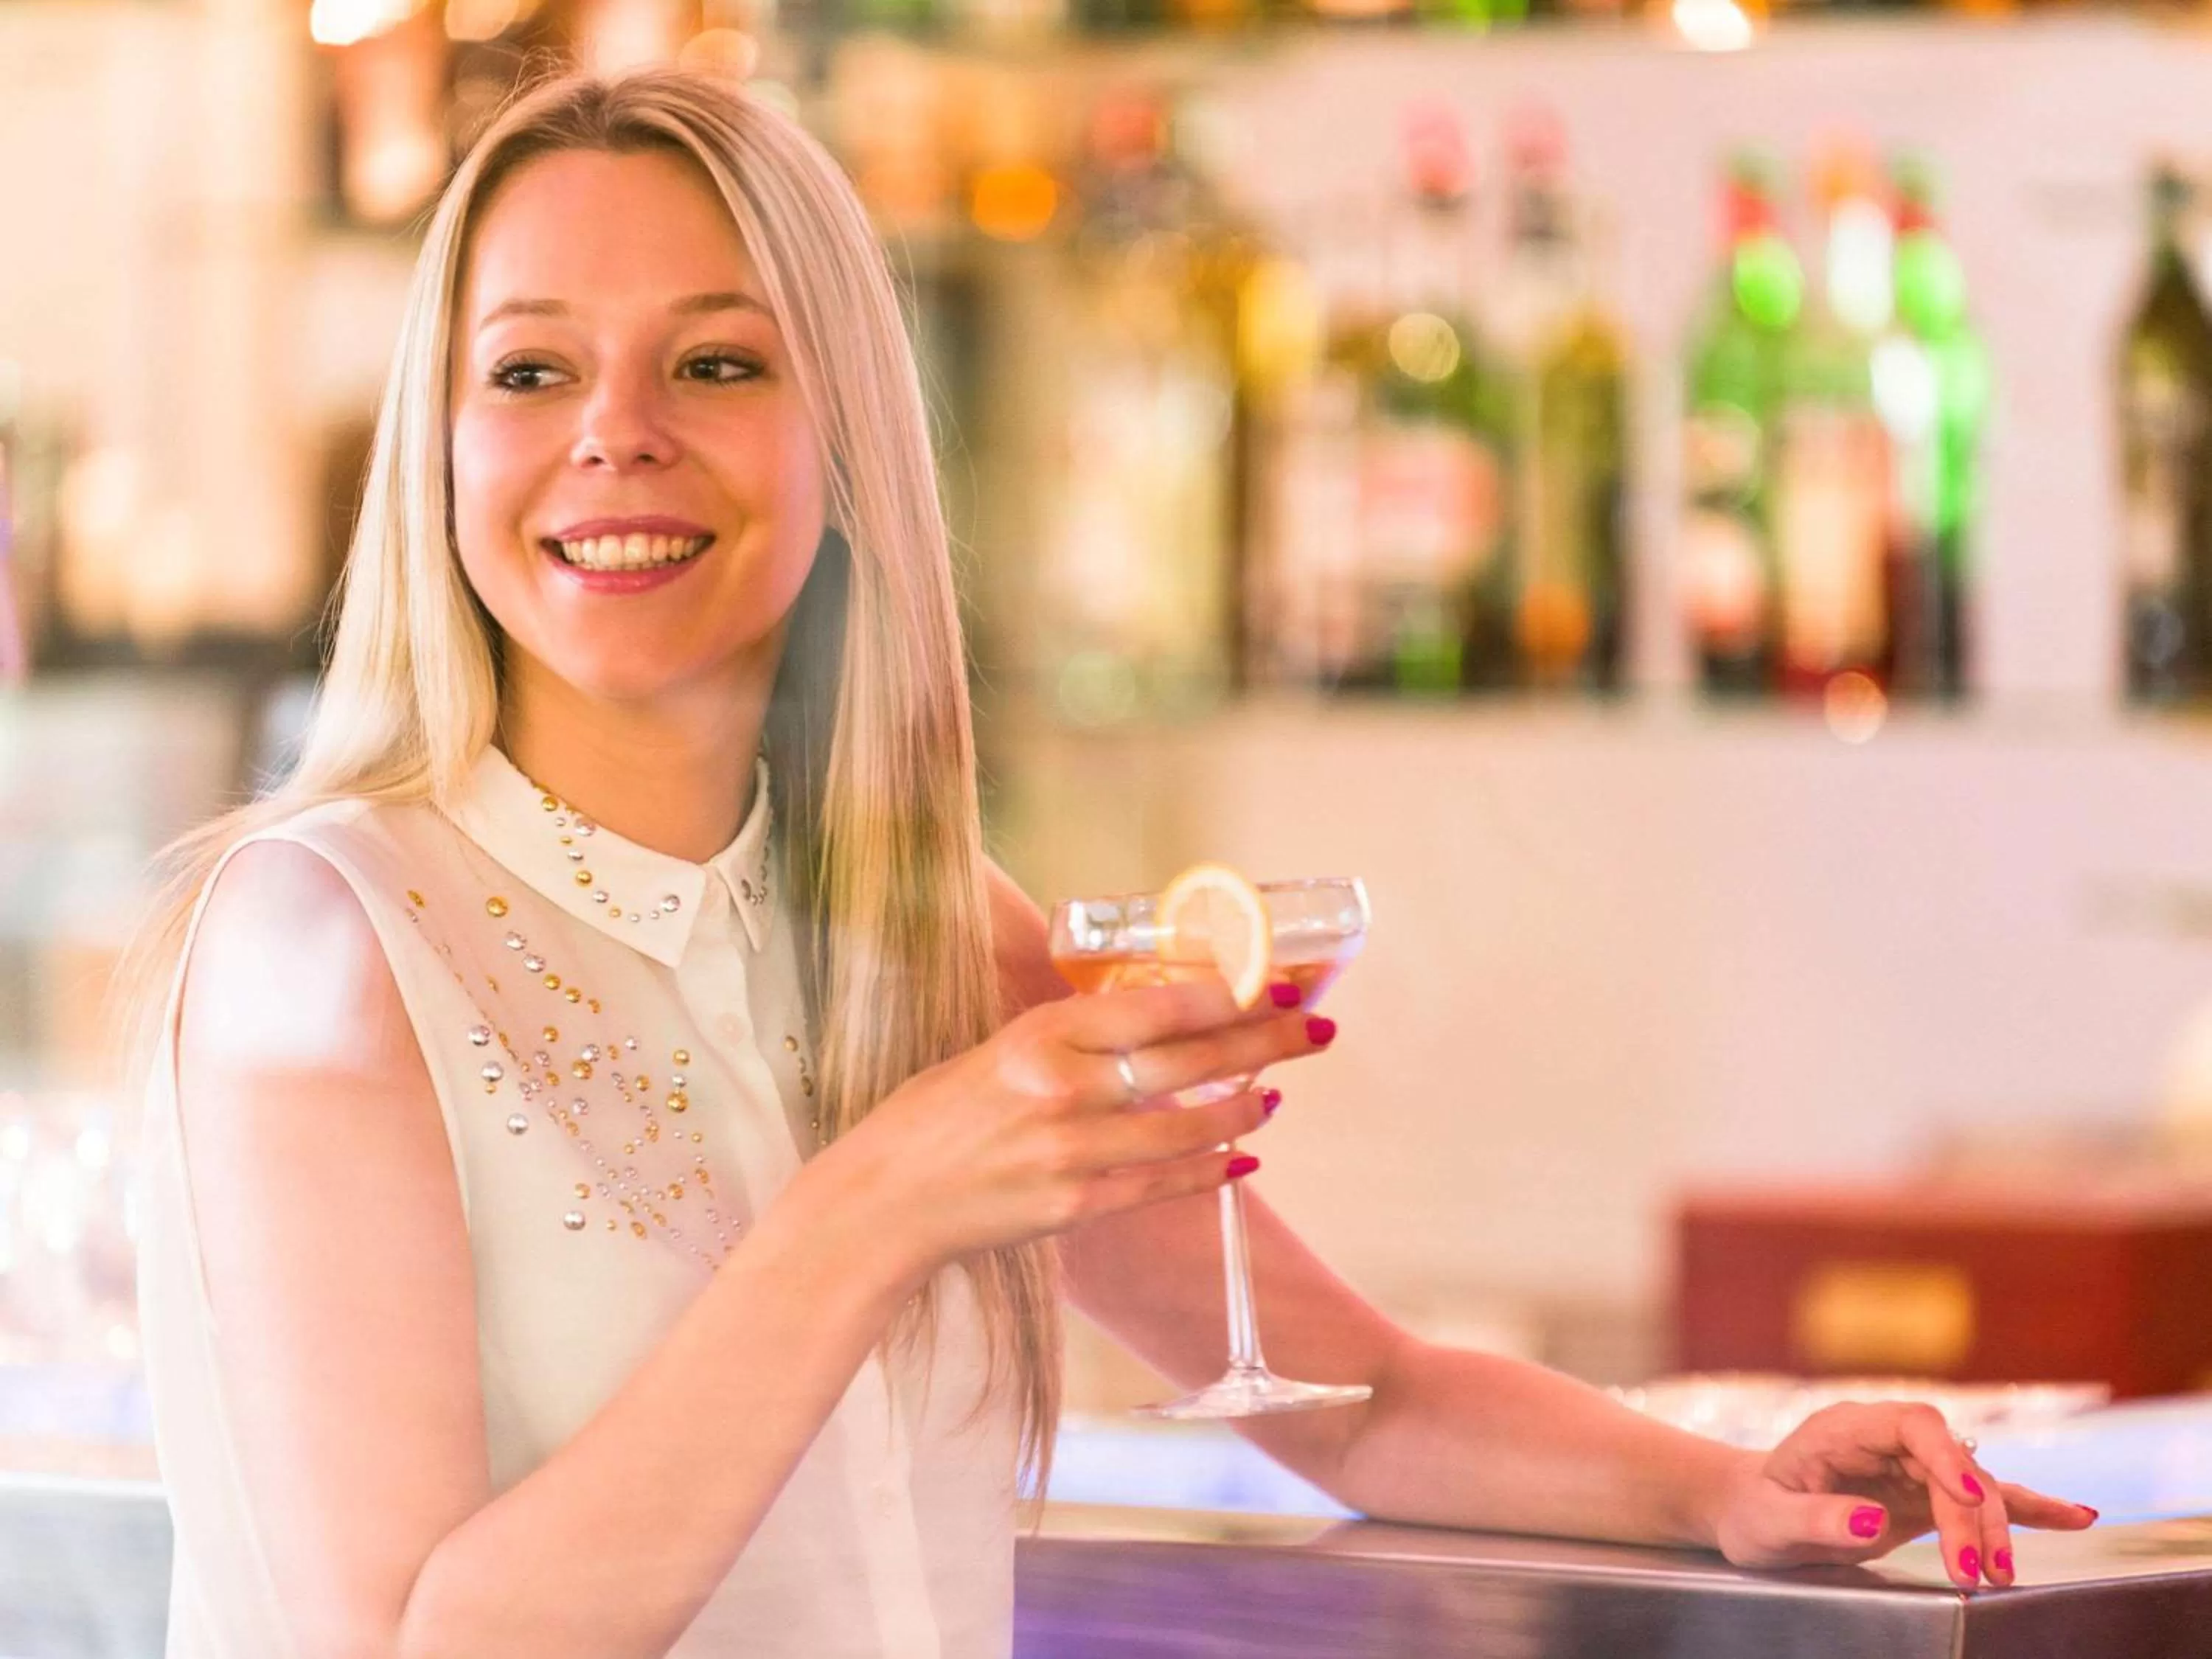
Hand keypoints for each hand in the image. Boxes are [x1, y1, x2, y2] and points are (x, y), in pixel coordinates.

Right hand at [805, 977, 1331, 1281]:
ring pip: (1188, 1127)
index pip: (1155, 1006)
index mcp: (1038, 1036)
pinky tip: (1244, 1160)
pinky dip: (1210, 1170)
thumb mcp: (995, 1050)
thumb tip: (1153, 1017)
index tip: (1271, 980)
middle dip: (1264, 1040)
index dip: (1225, 994)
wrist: (885, 1203)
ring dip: (1246, 1107)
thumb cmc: (935, 1117)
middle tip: (1318, 1026)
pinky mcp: (1077, 1208)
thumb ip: (1068, 1038)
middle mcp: (1062, 1089)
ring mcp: (1073, 1153)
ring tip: (1280, 1092)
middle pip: (1188, 1059)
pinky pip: (1163, 1186)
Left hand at [1710, 1401, 2097, 1588]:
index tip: (1965, 1497)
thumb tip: (1872, 1520)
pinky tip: (2076, 1517)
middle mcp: (1885, 1439)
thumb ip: (1816, 1519)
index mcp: (1844, 1429)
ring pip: (1973, 1486)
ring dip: (1992, 1529)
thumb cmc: (1754, 1514)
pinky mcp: (1927, 1495)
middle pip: (1951, 1463)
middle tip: (1974, 1572)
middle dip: (1970, 1516)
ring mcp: (1911, 1466)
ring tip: (1999, 1575)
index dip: (1946, 1455)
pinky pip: (1983, 1499)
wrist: (1752, 1513)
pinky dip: (2028, 1509)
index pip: (1913, 1424)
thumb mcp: (1770, 1524)